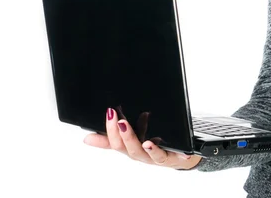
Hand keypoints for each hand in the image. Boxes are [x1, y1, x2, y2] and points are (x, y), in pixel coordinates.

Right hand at [83, 107, 201, 169]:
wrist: (183, 155)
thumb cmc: (157, 146)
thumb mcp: (135, 137)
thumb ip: (116, 135)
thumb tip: (88, 136)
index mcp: (131, 148)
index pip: (115, 142)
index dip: (108, 130)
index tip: (108, 111)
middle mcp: (141, 155)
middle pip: (126, 148)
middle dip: (120, 132)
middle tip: (116, 117)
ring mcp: (154, 157)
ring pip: (141, 153)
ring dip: (133, 139)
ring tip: (128, 127)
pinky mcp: (169, 158)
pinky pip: (160, 156)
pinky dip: (155, 150)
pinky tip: (150, 143)